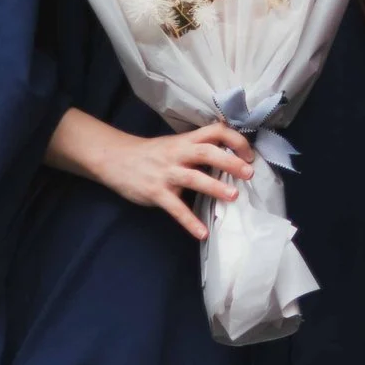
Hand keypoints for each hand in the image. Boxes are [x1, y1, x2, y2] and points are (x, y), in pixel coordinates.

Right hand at [45, 109, 255, 240]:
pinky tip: (202, 233)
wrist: (115, 159)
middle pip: (207, 152)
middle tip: (249, 173)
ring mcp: (166, 173)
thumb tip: (230, 150)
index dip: (235, 139)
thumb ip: (198, 146)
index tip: (250, 153)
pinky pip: (175, 208)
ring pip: (193, 178)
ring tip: (233, 196)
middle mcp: (177, 154)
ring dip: (214, 187)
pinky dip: (189, 221)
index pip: (215, 131)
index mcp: (185, 141)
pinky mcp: (155, 192)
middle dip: (230, 161)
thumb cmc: (151, 153)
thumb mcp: (175, 143)